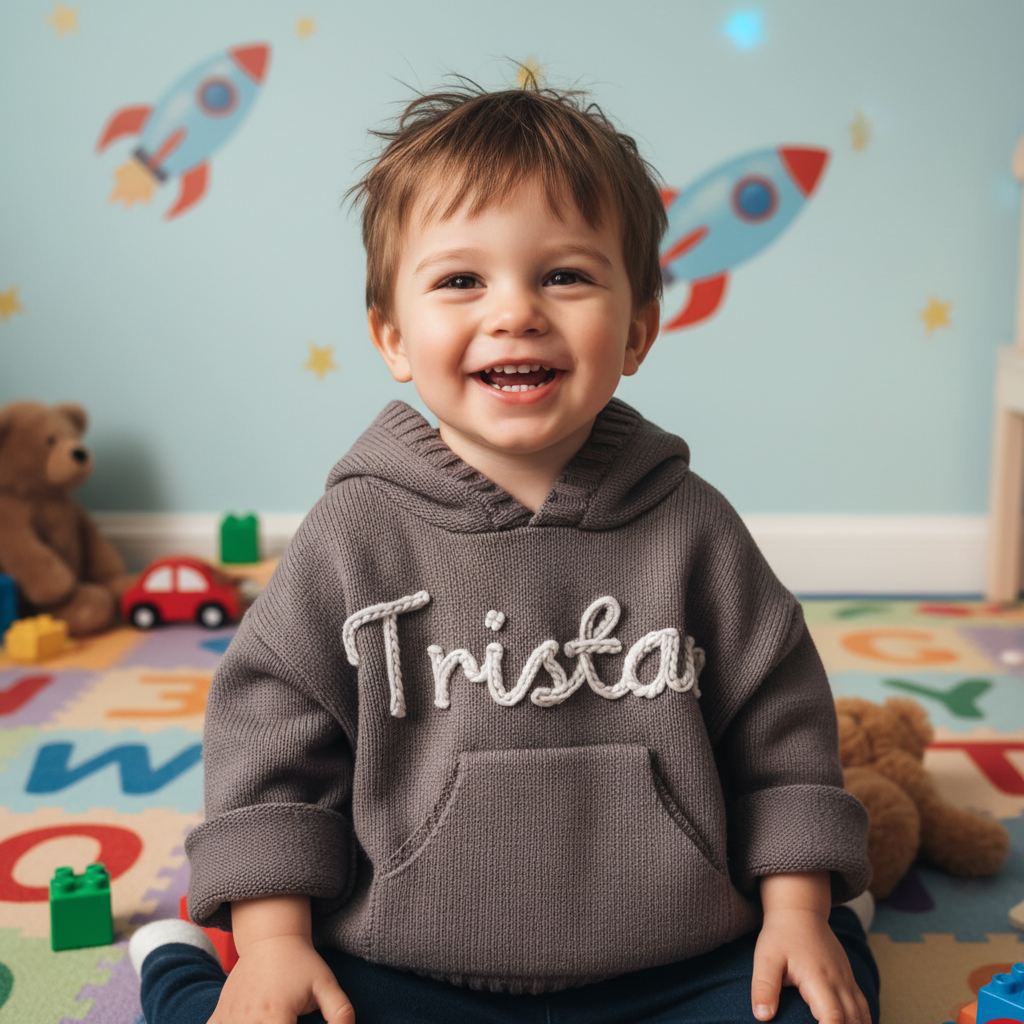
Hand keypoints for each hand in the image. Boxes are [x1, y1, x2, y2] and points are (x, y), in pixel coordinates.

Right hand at [208, 933, 353, 1023]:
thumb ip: (340, 1012)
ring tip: (268, 1021)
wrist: (271, 938)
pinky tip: (243, 1023)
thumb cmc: (301, 963)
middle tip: (284, 1021)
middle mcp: (248, 1020)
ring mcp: (229, 1018)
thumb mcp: (326, 984)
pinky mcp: (218, 1015)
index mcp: (275, 1015)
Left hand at [752, 873, 870, 1023]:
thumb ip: (764, 987)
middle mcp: (839, 981)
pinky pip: (863, 1006)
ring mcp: (847, 980)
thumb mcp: (765, 958)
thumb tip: (762, 1016)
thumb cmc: (780, 935)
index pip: (833, 1017)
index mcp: (818, 978)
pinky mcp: (849, 979)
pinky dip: (862, 1021)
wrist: (800, 911)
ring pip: (862, 1015)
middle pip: (852, 1021)